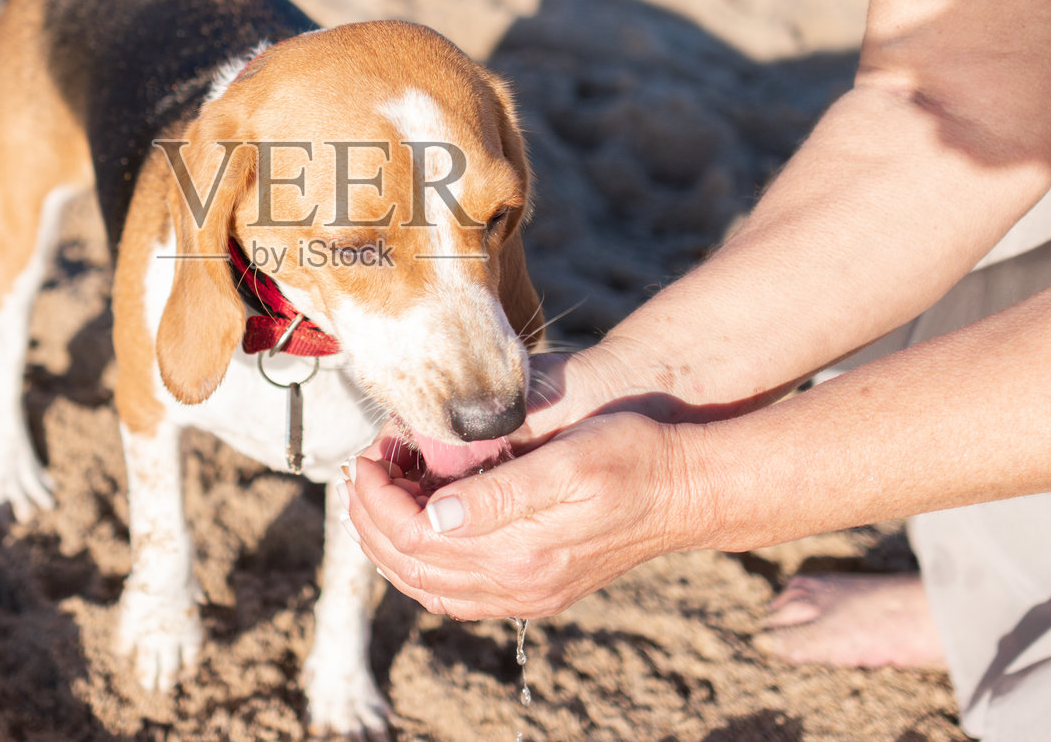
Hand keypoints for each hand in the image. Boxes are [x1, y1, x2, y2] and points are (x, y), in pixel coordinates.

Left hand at [345, 411, 697, 619]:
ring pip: (429, 588)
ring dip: (391, 544)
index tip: (369, 454)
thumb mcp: (567, 459)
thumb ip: (500, 493)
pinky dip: (423, 566)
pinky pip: (459, 595)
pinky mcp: (538, 591)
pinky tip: (420, 527)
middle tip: (363, 469)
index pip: (414, 539)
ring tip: (380, 492)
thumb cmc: (632, 456)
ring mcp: (528, 594)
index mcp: (519, 553)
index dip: (377, 498)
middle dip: (372, 519)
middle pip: (412, 569)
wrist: (688, 489)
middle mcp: (518, 585)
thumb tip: (435, 514)